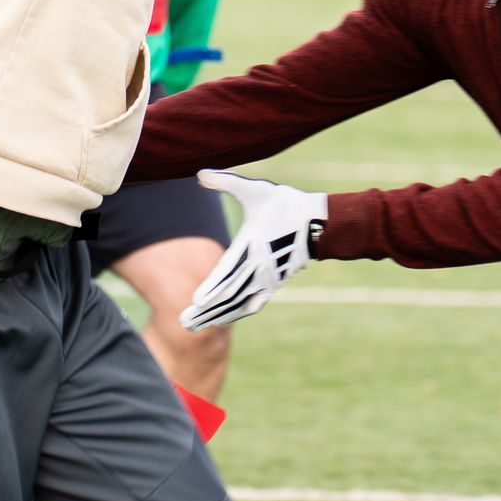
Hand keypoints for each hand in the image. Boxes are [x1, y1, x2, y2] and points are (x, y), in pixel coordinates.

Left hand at [180, 171, 327, 330]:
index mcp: (252, 245)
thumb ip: (227, 181)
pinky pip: (251, 305)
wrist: (317, 222)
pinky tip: (220, 322)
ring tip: (192, 327)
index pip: (229, 271)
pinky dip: (234, 314)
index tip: (195, 301)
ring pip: (238, 304)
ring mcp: (267, 279)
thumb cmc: (285, 203)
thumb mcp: (256, 189)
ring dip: (215, 316)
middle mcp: (259, 267)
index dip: (212, 286)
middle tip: (182, 323)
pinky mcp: (273, 284)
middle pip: (229, 294)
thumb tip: (198, 173)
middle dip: (205, 310)